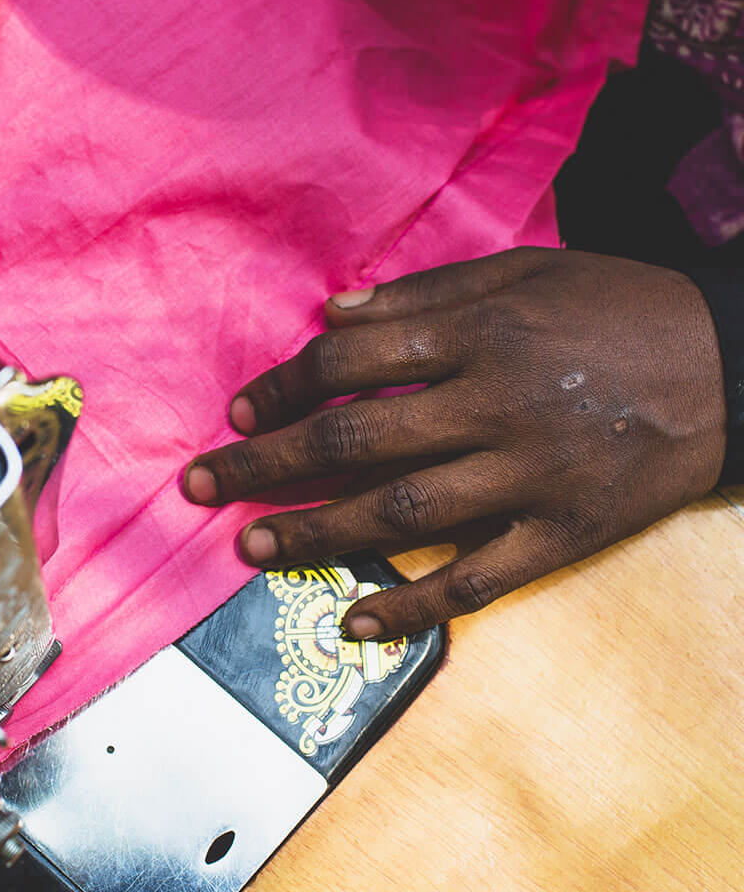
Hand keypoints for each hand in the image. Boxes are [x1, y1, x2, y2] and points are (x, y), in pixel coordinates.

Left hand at [184, 248, 726, 637]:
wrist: (733, 365)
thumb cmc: (618, 310)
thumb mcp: (527, 271)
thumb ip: (427, 291)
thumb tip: (334, 311)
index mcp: (480, 334)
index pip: (353, 362)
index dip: (284, 387)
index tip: (240, 413)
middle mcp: (495, 405)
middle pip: (356, 439)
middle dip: (267, 463)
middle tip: (200, 485)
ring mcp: (530, 477)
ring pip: (401, 512)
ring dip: (317, 531)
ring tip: (250, 547)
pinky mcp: (564, 533)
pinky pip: (479, 577)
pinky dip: (415, 604)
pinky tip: (354, 620)